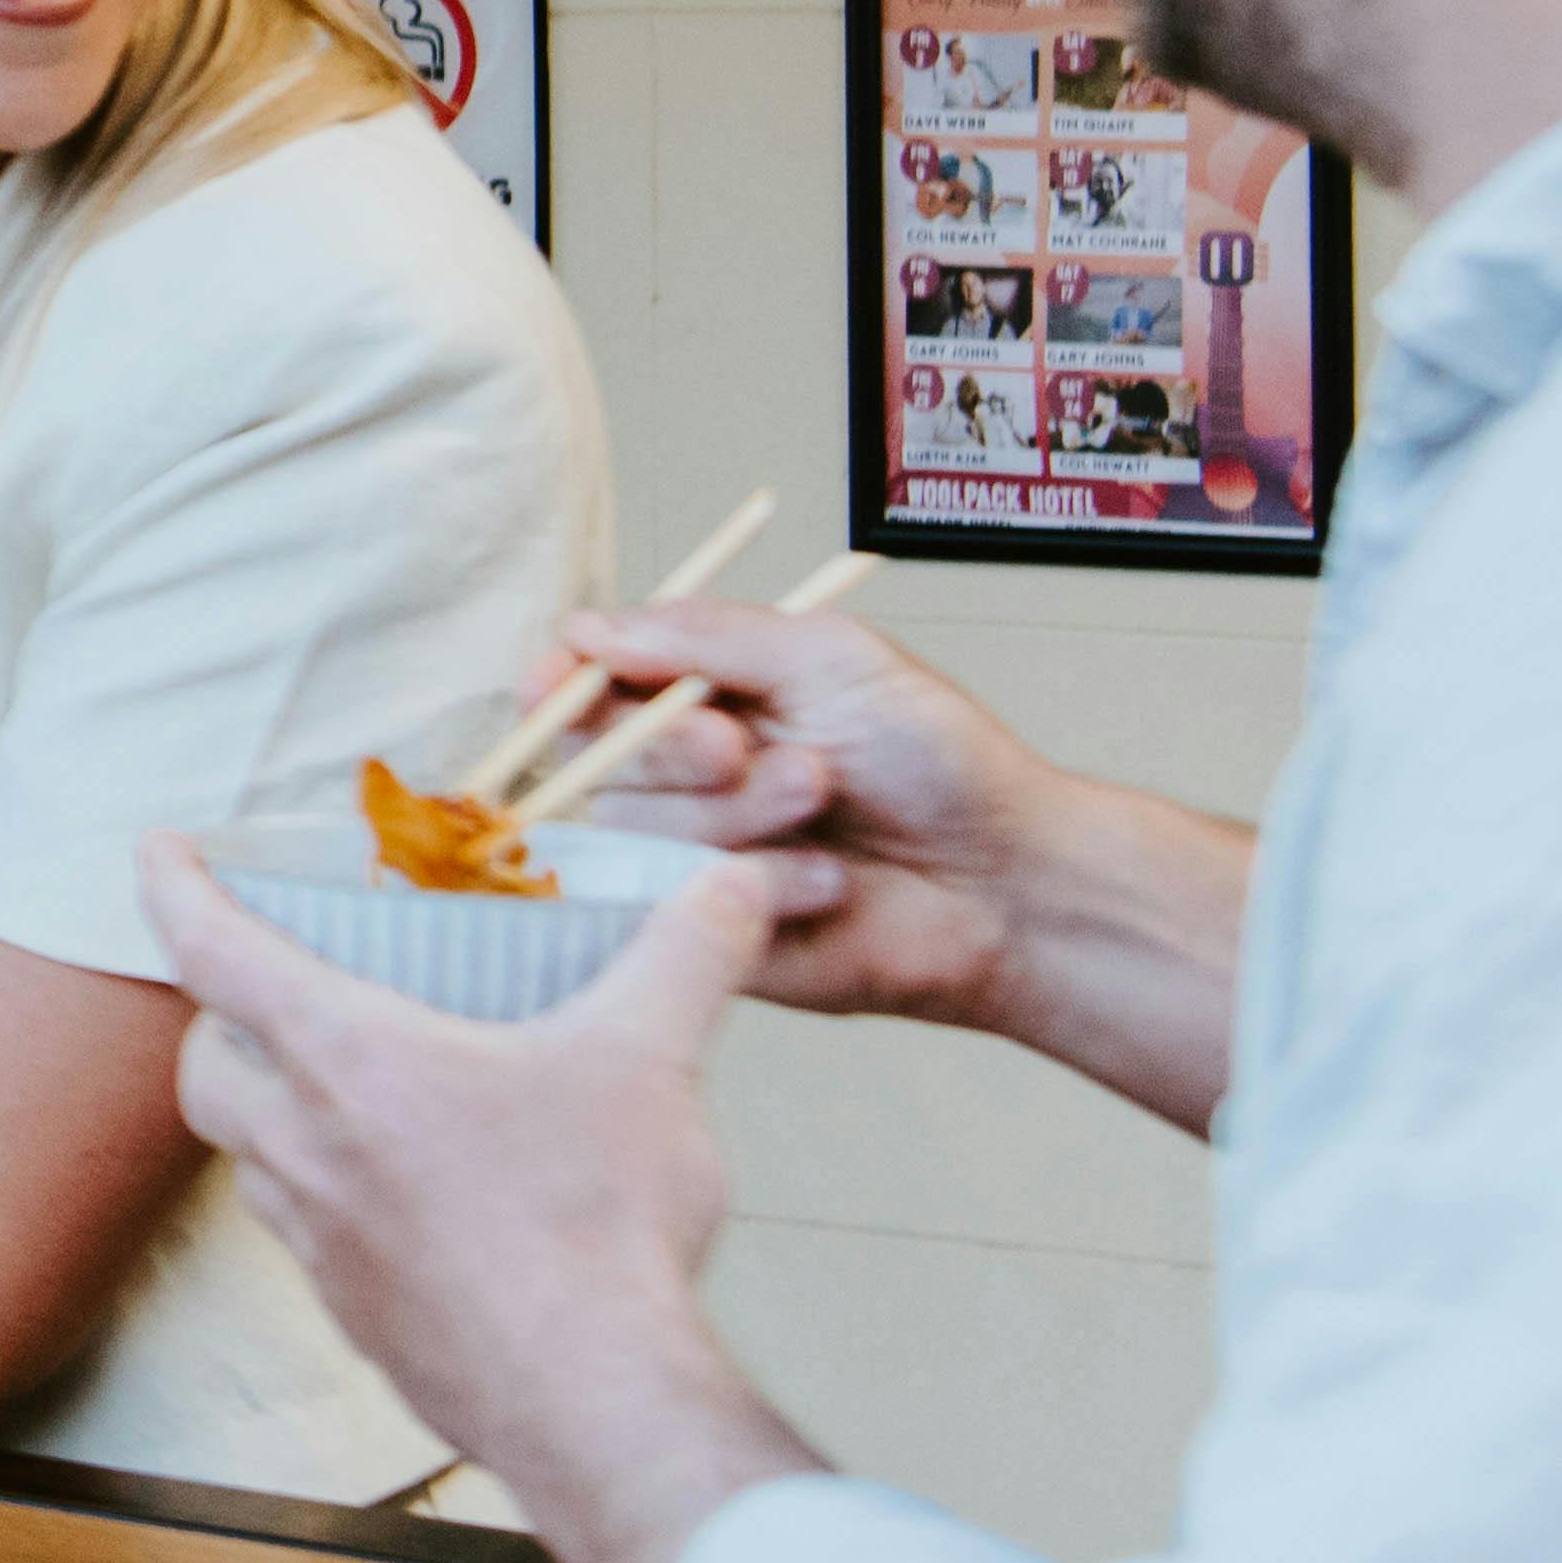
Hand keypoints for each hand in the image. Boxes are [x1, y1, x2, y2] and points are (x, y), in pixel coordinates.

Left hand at [141, 834, 817, 1562]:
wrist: (593, 1402)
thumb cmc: (597, 1223)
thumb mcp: (649, 1059)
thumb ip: (688, 954)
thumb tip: (733, 881)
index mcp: (346, 1062)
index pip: (215, 951)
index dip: (175, 888)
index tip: (158, 849)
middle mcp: (305, 1148)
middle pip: (205, 1067)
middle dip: (217, 1020)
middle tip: (264, 993)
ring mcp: (322, 1243)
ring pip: (251, 1159)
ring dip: (273, 1115)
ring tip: (341, 1092)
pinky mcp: (356, 1316)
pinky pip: (309, 1240)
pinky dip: (329, 1200)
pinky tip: (403, 1199)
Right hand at [537, 596, 1066, 1028]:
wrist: (1007, 882)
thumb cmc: (938, 760)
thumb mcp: (828, 656)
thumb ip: (702, 635)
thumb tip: (582, 631)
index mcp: (703, 696)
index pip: (588, 683)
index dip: (558, 683)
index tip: (553, 685)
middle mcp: (685, 775)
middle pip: (595, 751)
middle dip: (673, 743)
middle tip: (742, 744)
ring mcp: (692, 855)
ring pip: (637, 824)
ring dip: (740, 809)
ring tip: (824, 804)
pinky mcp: (709, 931)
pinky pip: (684, 900)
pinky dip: (762, 881)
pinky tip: (829, 881)